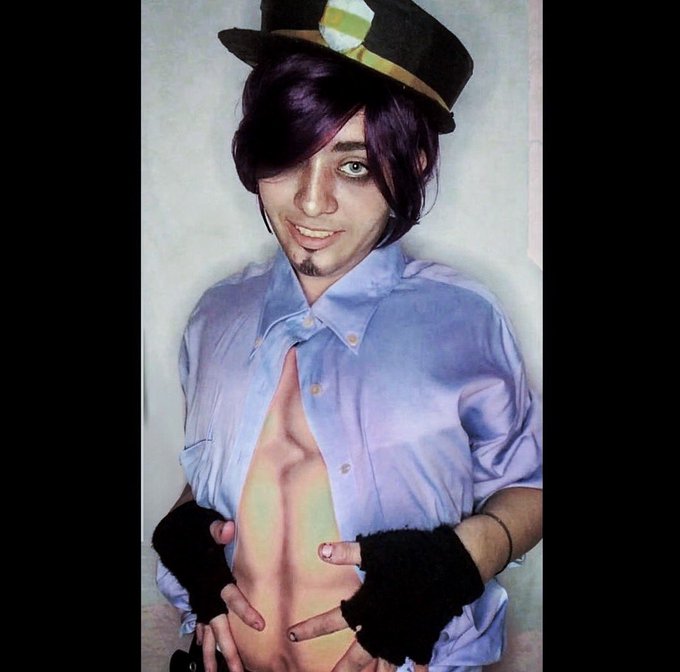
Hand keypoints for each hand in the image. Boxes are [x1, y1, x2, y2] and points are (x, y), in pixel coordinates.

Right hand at [194, 520, 265, 671]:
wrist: (173, 534)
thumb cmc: (194, 531)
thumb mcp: (205, 526)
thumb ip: (217, 529)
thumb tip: (228, 528)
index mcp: (212, 578)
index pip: (230, 596)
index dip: (244, 611)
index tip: (260, 625)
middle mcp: (205, 594)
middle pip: (217, 626)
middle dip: (228, 649)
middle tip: (239, 670)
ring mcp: (199, 600)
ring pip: (207, 631)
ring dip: (212, 654)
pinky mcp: (197, 600)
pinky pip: (200, 624)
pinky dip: (203, 639)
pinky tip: (206, 651)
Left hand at [286, 541, 428, 671]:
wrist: (451, 565)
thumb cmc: (411, 556)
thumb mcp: (376, 549)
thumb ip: (349, 552)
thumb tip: (320, 551)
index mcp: (368, 607)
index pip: (334, 620)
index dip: (312, 627)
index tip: (291, 634)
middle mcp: (384, 628)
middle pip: (359, 656)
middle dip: (343, 670)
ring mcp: (406, 635)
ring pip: (388, 664)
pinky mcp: (425, 635)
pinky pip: (418, 658)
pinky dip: (416, 667)